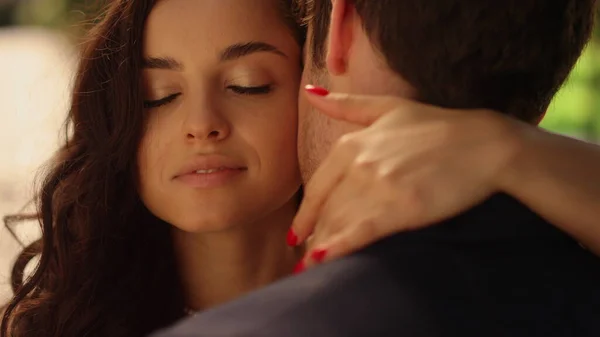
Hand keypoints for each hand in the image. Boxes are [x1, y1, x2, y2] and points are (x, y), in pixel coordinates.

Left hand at [291, 86, 523, 271]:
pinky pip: (360, 232)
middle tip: (307, 258)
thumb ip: (345, 104)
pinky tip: (323, 261)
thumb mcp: (388, 108)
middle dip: (314, 236)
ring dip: (322, 247)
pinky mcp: (401, 208)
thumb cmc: (437, 125)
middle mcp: (360, 164)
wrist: (484, 144)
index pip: (317, 187)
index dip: (305, 215)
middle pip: (326, 210)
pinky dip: (338, 248)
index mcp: (352, 144)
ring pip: (339, 223)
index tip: (297, 234)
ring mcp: (380, 186)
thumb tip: (310, 93)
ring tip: (313, 270)